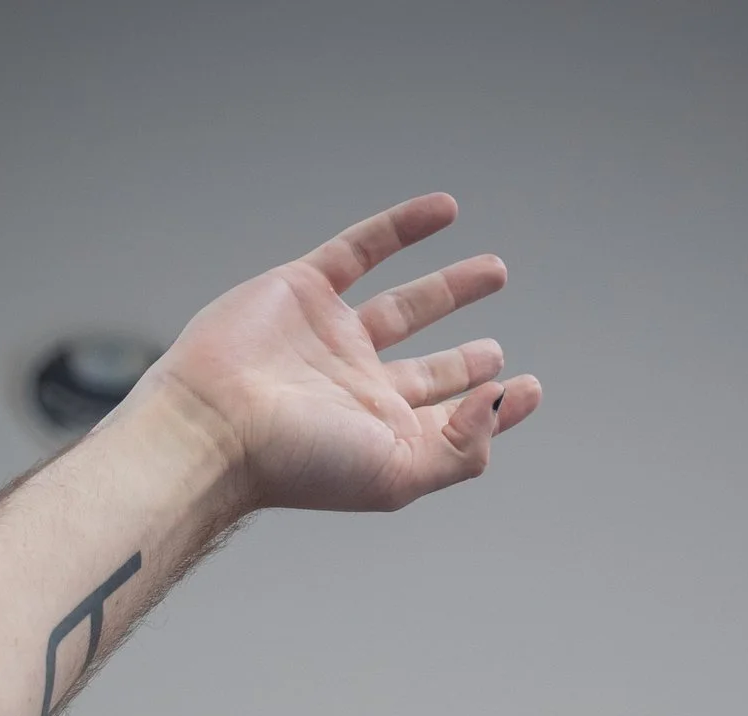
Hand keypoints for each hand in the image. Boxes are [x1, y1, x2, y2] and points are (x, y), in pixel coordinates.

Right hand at [141, 193, 540, 515]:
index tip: (530, 389)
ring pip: (405, 307)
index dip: (495, 408)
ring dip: (451, 288)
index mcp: (383, 435)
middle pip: (429, 371)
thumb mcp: (399, 473)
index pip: (452, 420)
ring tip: (496, 273)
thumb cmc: (301, 461)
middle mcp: (360, 388)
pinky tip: (445, 209)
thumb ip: (461, 448)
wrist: (217, 425)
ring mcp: (332, 336)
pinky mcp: (305, 289)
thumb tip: (499, 402)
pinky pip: (363, 248)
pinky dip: (403, 227)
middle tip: (497, 351)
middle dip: (467, 362)